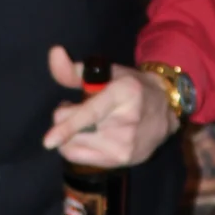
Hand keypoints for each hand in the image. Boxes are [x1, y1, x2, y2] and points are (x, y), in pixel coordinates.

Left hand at [42, 45, 176, 167]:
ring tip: (88, 123)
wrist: (166, 110)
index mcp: (123, 93)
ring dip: (71, 134)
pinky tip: (90, 137)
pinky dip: (76, 147)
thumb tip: (54, 53)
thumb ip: (74, 69)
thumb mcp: (106, 72)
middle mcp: (126, 121)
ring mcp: (125, 144)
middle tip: (80, 108)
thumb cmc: (130, 88)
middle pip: (75, 130)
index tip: (48, 141)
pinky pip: (81, 158)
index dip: (68, 126)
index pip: (91, 113)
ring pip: (74, 145)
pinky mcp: (123, 160)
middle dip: (66, 118)